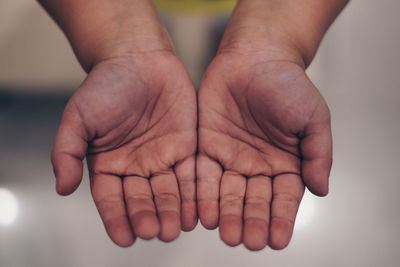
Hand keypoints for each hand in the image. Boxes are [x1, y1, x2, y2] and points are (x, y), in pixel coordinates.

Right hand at [51, 52, 196, 246]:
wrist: (139, 58)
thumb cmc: (106, 85)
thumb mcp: (78, 118)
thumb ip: (67, 152)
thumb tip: (62, 188)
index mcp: (108, 164)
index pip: (111, 198)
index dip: (116, 218)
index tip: (123, 238)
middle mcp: (136, 166)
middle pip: (142, 199)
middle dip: (148, 217)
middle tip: (155, 232)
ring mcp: (162, 158)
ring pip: (168, 192)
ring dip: (172, 212)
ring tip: (176, 228)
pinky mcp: (187, 147)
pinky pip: (191, 174)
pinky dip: (194, 194)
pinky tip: (196, 211)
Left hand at [197, 50, 331, 249]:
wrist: (255, 57)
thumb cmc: (288, 84)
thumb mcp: (313, 118)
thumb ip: (318, 154)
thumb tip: (321, 189)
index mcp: (285, 164)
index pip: (284, 198)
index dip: (282, 219)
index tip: (278, 240)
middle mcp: (257, 166)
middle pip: (254, 201)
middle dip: (251, 221)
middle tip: (247, 241)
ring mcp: (231, 158)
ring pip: (228, 193)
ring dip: (227, 214)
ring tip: (227, 234)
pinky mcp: (207, 147)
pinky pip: (203, 174)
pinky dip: (204, 193)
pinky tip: (204, 212)